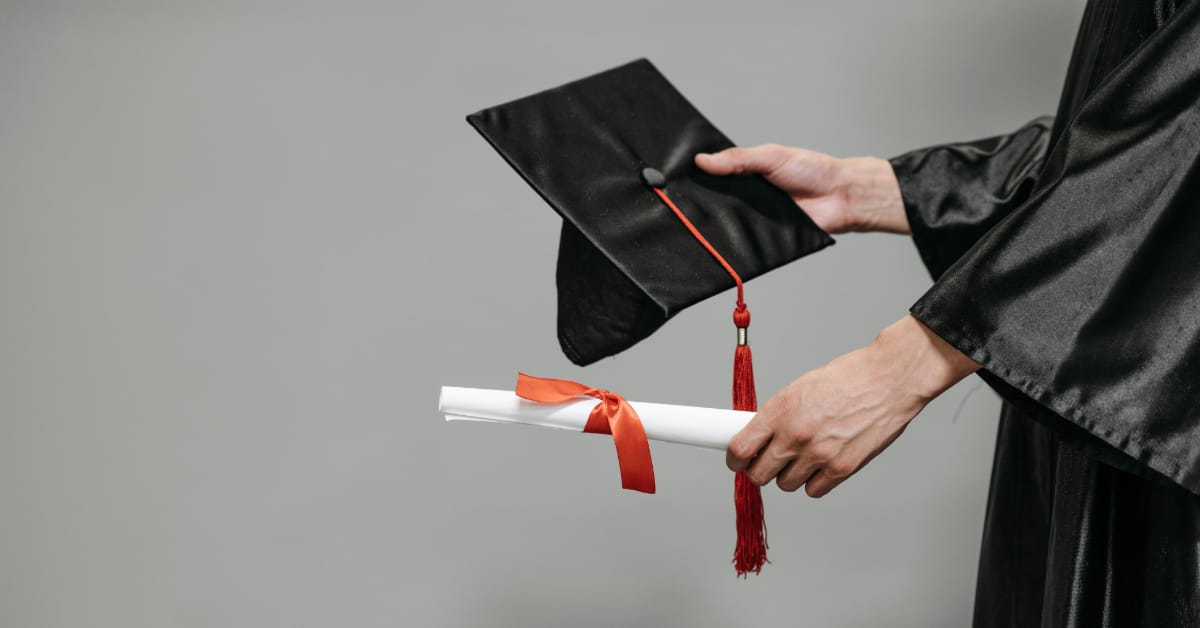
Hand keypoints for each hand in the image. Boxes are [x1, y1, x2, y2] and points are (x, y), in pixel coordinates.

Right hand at [695, 145, 908, 234]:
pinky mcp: (764, 238)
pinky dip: (734, 241)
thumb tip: (702, 160)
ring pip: (727, 223)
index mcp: (747, 174)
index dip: (697, 179)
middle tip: (680, 203)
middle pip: (716, 202)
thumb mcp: (770, 156)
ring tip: (694, 222)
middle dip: (701, 203)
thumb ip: (737, 159)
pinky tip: (720, 238)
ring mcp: (754, 218)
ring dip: (716, 223)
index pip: (715, 177)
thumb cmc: (812, 170)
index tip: (674, 180)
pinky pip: (744, 241)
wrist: (839, 196)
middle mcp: (748, 197)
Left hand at [726, 316, 979, 496]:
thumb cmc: (848, 378)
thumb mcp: (800, 388)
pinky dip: (815, 482)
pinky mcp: (842, 469)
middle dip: (759, 470)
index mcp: (780, 410)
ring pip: (785, 485)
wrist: (889, 380)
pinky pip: (814, 490)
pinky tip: (822, 464)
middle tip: (768, 461)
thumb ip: (776, 415)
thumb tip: (757, 436)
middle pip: (758, 475)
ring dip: (789, 475)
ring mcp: (819, 455)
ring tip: (803, 457)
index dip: (734, 460)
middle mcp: (796, 435)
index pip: (739, 449)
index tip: (737, 461)